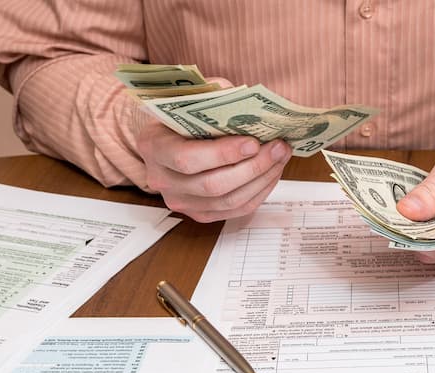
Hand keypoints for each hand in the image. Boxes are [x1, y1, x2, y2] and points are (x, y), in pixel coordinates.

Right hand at [136, 88, 290, 222]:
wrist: (169, 141)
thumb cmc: (181, 116)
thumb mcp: (188, 98)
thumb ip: (212, 95)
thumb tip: (245, 99)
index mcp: (153, 147)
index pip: (187, 159)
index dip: (223, 154)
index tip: (253, 142)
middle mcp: (162, 180)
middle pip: (212, 185)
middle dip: (252, 167)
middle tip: (277, 147)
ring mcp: (181, 202)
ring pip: (229, 201)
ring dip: (261, 179)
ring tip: (281, 157)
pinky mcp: (201, 214)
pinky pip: (236, 210)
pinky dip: (260, 192)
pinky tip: (272, 172)